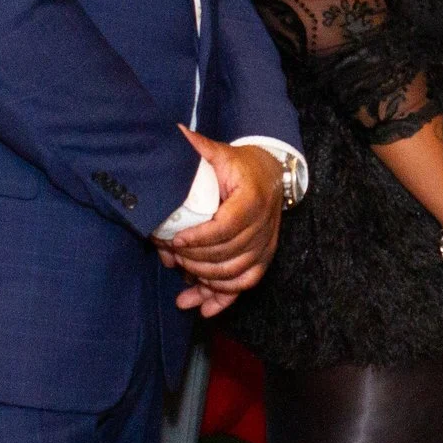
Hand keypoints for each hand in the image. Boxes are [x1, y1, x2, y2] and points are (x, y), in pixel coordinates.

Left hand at [160, 130, 284, 313]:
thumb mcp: (221, 152)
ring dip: (206, 280)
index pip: (227, 225)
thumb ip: (199, 148)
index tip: (175, 241)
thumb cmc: (241, 164)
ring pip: (237, 272)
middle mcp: (264, 224)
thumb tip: (175, 134)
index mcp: (252, 198)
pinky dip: (225, 299)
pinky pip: (247, 283)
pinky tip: (202, 309)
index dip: (200, 238)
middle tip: (170, 255)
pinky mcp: (264, 257)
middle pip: (229, 253)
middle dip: (196, 259)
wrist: (272, 173)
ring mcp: (266, 244)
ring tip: (181, 276)